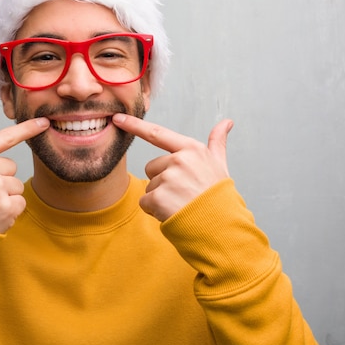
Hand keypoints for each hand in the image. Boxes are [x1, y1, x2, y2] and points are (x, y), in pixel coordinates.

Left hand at [113, 114, 233, 220]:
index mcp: (191, 150)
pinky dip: (155, 210)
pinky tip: (173, 213)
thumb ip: (217, 142)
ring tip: (182, 204)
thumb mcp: (220, 165)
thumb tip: (226, 122)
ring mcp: (168, 178)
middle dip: (162, 182)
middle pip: (152, 168)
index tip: (117, 118)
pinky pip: (145, 202)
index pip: (157, 133)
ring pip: (149, 186)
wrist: (221, 227)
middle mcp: (179, 160)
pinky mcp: (158, 197)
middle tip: (184, 193)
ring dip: (160, 198)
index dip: (135, 125)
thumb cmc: (220, 197)